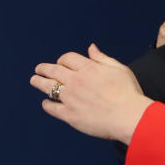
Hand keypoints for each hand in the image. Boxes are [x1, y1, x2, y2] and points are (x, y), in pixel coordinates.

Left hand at [30, 44, 152, 143]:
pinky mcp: (70, 115)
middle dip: (44, 68)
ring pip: (48, 87)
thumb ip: (102, 58)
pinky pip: (52, 107)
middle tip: (39, 69)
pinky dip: (47, 104)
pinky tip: (46, 103)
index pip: (67, 58)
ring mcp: (71, 98)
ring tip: (35, 80)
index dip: (62, 60)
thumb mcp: (119, 69)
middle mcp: (76, 81)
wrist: (129, 117)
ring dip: (39, 82)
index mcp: (88, 69)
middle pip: (53, 70)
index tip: (61, 63)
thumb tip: (91, 47)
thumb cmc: (129, 93)